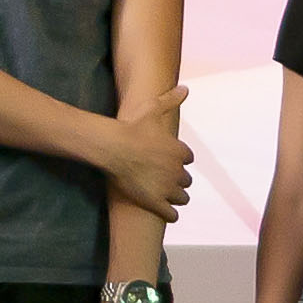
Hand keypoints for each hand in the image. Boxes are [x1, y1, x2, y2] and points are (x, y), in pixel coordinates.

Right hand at [96, 88, 195, 220]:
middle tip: (166, 179)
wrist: (114, 147)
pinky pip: (172, 214)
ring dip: (177, 197)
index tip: (171, 160)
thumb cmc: (132, 127)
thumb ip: (170, 101)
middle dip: (178, 179)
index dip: (179, 160)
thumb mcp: (153, 109)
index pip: (188, 159)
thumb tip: (185, 88)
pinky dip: (171, 214)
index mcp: (180, 151)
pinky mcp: (156, 202)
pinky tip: (168, 213)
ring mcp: (167, 188)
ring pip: (182, 198)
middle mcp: (177, 171)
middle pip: (186, 180)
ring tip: (168, 197)